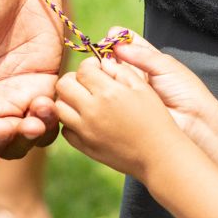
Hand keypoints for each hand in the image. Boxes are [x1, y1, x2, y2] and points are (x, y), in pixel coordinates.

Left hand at [56, 57, 185, 178]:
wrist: (158, 155)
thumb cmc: (155, 119)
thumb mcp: (143, 89)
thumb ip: (121, 71)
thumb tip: (103, 62)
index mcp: (108, 92)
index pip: (83, 69)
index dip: (90, 65)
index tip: (98, 69)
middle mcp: (92, 110)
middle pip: (63, 85)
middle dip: (73, 79)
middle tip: (87, 83)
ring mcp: (85, 130)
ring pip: (59, 107)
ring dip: (69, 100)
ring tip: (85, 101)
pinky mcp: (84, 146)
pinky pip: (66, 130)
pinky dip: (72, 123)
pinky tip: (87, 120)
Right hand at [105, 29, 217, 143]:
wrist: (193, 121)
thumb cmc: (187, 92)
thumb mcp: (166, 66)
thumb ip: (142, 55)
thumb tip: (119, 45)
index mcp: (150, 60)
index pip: (129, 44)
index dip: (118, 38)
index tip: (110, 36)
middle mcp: (138, 74)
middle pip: (115, 58)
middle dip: (106, 52)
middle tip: (100, 50)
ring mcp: (129, 90)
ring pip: (110, 75)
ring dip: (103, 68)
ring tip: (100, 64)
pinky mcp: (124, 107)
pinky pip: (111, 93)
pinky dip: (104, 86)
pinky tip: (102, 81)